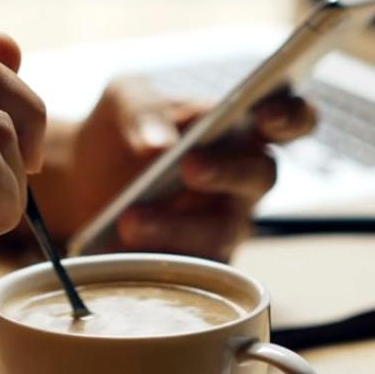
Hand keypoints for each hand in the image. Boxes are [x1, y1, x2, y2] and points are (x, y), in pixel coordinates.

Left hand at [32, 76, 315, 260]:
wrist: (82, 177)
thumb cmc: (120, 129)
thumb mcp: (123, 101)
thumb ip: (142, 110)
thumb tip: (157, 146)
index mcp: (241, 128)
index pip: (292, 121)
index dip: (291, 116)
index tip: (265, 113)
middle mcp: (244, 179)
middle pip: (261, 176)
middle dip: (228, 171)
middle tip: (189, 166)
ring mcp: (225, 225)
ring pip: (222, 232)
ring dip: (177, 227)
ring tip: (130, 220)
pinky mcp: (197, 265)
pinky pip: (192, 272)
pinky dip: (157, 260)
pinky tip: (123, 252)